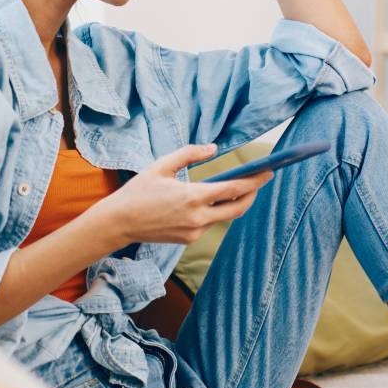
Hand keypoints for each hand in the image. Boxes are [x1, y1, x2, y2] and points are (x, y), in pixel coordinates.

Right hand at [86, 143, 272, 245]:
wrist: (119, 223)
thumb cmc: (138, 190)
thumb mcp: (162, 165)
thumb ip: (189, 153)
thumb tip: (213, 148)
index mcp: (192, 197)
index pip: (234, 189)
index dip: (255, 181)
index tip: (269, 171)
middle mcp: (197, 218)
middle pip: (237, 208)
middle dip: (252, 194)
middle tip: (260, 180)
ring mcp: (194, 231)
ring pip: (224, 216)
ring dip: (233, 202)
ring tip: (240, 186)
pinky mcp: (189, 239)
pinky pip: (210, 223)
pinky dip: (215, 210)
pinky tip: (214, 199)